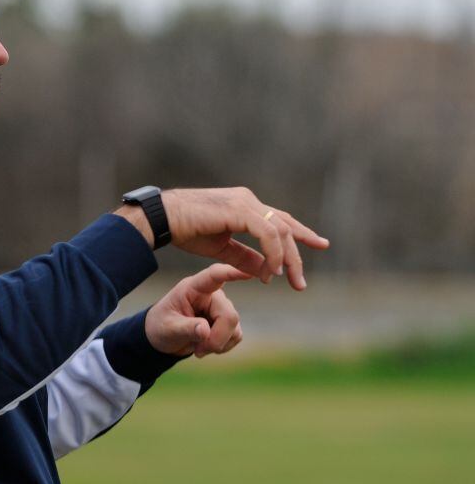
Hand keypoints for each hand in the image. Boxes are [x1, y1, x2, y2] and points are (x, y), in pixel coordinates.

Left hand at [145, 263, 250, 356]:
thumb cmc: (162, 326)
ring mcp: (222, 307)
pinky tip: (206, 347)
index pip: (215, 276)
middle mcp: (212, 294)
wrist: (164, 337)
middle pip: (229, 316)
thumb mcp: (167, 328)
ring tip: (197, 348)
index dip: (232, 273)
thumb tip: (205, 331)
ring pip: (235, 328)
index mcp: (193, 288)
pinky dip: (222, 346)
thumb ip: (186, 328)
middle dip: (216, 339)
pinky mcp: (228, 321)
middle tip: (198, 351)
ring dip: (217, 344)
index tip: (248, 273)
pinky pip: (236, 336)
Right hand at [162, 187, 329, 289]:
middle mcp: (248, 200)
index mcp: (244, 206)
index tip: (320, 245)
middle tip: (300, 282)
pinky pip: (267, 234)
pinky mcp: (239, 210)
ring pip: (280, 231)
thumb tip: (265, 271)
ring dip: (287, 259)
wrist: (163, 218)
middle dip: (297, 256)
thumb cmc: (185, 230)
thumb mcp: (221, 248)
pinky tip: (269, 272)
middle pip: (285, 227)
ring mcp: (245, 202)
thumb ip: (244, 258)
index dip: (302, 233)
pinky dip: (272, 254)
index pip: (280, 220)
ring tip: (287, 281)